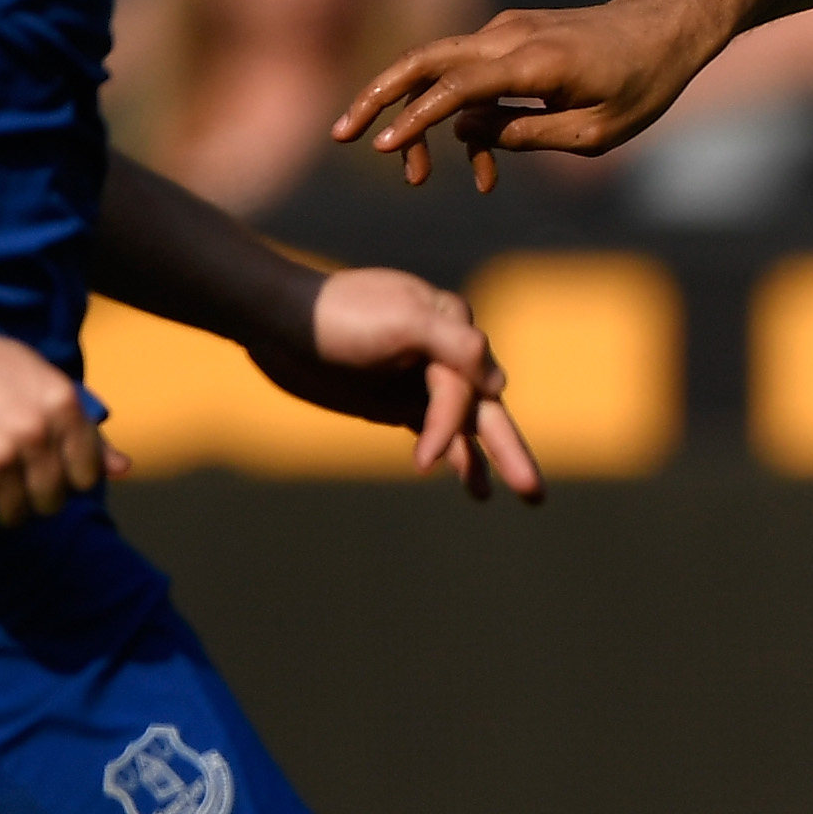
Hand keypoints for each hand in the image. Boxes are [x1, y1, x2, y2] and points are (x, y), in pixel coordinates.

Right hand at [0, 313, 113, 525]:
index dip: (63, 476)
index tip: (39, 467)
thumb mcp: (37, 378)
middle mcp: (34, 435)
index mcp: (61, 406)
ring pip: (14, 518)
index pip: (86, 477)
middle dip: (30, 495)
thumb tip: (124, 469)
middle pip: (51, 503)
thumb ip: (80, 427)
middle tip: (1, 474)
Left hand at [258, 264, 547, 502]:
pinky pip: (440, 433)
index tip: (424, 460)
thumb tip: (500, 383)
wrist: (279, 322)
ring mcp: (423, 379)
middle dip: (511, 451)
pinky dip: (460, 458)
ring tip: (526, 497)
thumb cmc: (338, 316)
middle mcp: (446, 352)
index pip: (467, 384)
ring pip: (469, 425)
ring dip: (493, 459)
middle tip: (534, 493)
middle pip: (487, 408)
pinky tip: (477, 488)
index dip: (451, 423)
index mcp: (452, 323)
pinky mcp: (399, 402)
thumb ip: (454, 341)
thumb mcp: (400, 320)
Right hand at [337, 0, 732, 187]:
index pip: (457, 87)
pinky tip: (477, 161)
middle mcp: (510, 38)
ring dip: (418, 117)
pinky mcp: (509, 40)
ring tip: (416, 176)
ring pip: (439, 69)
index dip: (417, 119)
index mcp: (535, 63)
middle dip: (378, 97)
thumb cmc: (643, 82)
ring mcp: (506, 33)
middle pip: (424, 60)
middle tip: (342, 134)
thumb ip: (530, 136)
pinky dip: (458, 115)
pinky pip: (468, 76)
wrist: (666, 26)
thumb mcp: (598, 132)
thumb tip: (470, 136)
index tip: (385, 149)